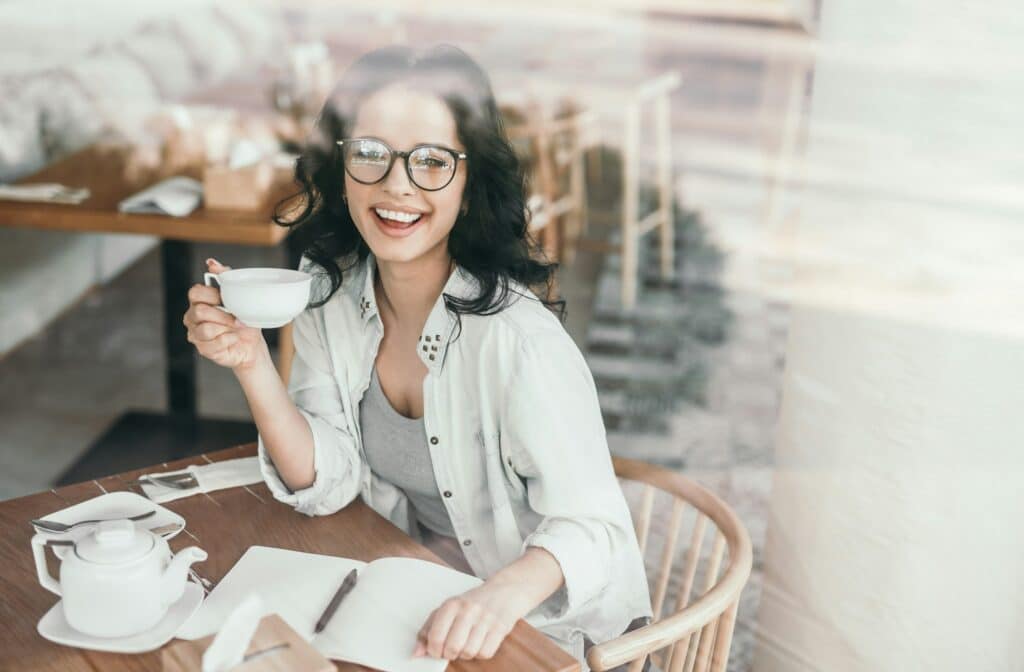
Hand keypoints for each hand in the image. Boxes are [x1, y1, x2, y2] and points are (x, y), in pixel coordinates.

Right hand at [183, 258, 267, 370]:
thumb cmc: (244, 320)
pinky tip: (234, 338)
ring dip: (226, 327)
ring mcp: (196, 334)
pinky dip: (230, 339)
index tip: (226, 299)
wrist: (252, 345)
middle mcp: (193, 317)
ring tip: (236, 328)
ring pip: (206, 329)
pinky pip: (215, 343)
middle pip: (199, 311)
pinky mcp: (204, 349)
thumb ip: (225, 278)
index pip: (195, 292)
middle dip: (223, 314)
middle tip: (237, 317)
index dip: (212, 295)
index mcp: (199, 301)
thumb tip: (211, 263)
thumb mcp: (239, 296)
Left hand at [413, 579, 533, 660]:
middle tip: (452, 648)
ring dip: (467, 653)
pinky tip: (481, 641)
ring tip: (468, 642)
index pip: (435, 637)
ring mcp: (485, 619)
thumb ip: (428, 630)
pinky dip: (482, 652)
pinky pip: (485, 653)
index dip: (433, 650)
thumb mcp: (447, 610)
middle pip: (452, 648)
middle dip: (450, 654)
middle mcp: (468, 610)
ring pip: (469, 653)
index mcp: (451, 605)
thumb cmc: (472, 603)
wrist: (505, 591)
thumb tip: (416, 653)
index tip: (436, 650)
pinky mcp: (500, 628)